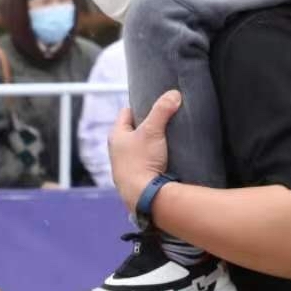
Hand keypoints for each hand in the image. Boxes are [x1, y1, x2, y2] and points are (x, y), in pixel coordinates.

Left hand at [111, 89, 179, 212]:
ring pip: (139, 147)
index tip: (155, 105)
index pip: (126, 112)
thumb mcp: (152, 131)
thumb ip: (162, 110)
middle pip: (134, 130)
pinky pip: (145, 162)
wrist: (144, 196)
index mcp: (116, 136)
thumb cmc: (142, 161)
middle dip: (148, 125)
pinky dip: (153, 158)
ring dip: (151, 143)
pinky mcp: (135, 178)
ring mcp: (125, 166)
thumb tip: (174, 94)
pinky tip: (166, 157)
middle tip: (164, 121)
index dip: (140, 106)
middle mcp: (117, 150)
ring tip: (167, 139)